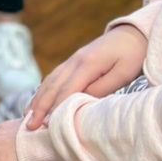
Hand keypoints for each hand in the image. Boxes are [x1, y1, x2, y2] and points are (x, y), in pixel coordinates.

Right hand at [23, 23, 146, 130]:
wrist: (134, 34)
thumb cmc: (132, 55)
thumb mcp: (124, 73)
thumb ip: (103, 88)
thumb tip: (81, 101)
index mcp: (87, 64)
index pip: (66, 90)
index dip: (55, 109)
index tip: (46, 126)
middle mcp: (74, 61)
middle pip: (52, 87)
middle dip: (39, 107)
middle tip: (29, 126)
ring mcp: (72, 60)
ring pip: (50, 81)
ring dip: (37, 99)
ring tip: (27, 116)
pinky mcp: (74, 62)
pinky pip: (54, 77)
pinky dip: (43, 90)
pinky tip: (38, 100)